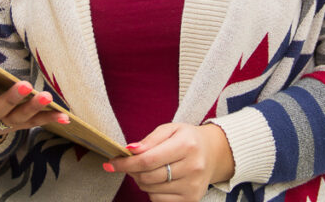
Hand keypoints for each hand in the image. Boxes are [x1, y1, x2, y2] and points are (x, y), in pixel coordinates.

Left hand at [106, 123, 233, 201]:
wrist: (213, 153)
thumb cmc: (188, 139)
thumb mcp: (170, 129)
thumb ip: (150, 139)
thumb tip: (130, 150)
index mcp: (186, 145)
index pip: (147, 160)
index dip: (125, 163)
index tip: (111, 163)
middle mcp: (192, 167)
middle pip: (147, 177)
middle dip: (132, 171)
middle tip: (130, 164)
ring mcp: (192, 186)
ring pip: (151, 190)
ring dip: (142, 180)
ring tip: (149, 169)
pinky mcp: (191, 199)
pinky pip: (159, 200)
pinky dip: (153, 191)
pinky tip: (160, 180)